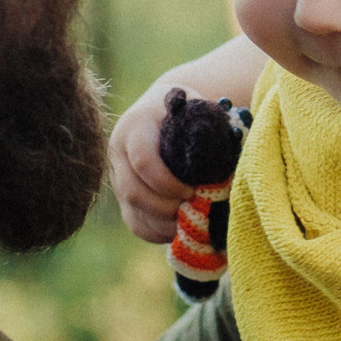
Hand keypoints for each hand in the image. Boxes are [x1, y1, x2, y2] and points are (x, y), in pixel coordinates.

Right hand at [108, 83, 196, 244]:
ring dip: (164, 223)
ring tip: (191, 222)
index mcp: (135, 127)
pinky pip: (135, 223)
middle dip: (166, 207)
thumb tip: (223, 156)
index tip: (193, 190)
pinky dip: (158, 232)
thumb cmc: (187, 111)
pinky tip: (180, 229)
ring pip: (133, 211)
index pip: (143, 161)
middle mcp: (118, 152)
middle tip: (194, 211)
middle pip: (133, 192)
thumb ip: (206, 126)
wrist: (163, 111)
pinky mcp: (123, 197)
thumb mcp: (196, 108)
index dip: (168, 183)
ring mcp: (117, 177)